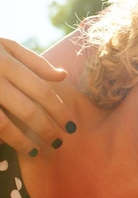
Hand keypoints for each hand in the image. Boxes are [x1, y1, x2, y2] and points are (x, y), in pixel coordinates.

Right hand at [0, 38, 74, 155]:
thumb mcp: (6, 46)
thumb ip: (34, 62)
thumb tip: (63, 76)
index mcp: (6, 61)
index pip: (42, 91)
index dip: (59, 110)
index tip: (71, 124)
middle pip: (28, 110)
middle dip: (47, 129)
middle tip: (59, 141)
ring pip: (4, 125)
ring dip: (23, 141)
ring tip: (36, 150)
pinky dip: (0, 138)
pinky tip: (7, 146)